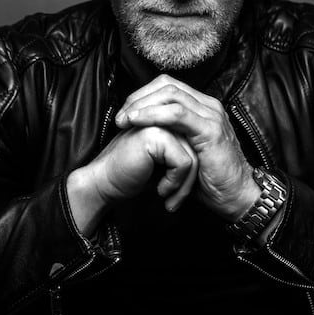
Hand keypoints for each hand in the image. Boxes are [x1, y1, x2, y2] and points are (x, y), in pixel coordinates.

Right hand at [67, 126, 197, 236]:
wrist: (106, 184)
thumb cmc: (132, 175)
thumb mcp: (165, 162)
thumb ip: (184, 150)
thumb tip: (207, 157)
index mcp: (166, 116)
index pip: (196, 139)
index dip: (191, 170)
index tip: (179, 190)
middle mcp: (164, 114)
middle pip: (198, 148)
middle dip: (190, 178)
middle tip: (175, 199)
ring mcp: (160, 122)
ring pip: (194, 156)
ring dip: (183, 184)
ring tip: (167, 196)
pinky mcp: (156, 135)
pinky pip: (184, 162)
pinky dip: (175, 182)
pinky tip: (160, 189)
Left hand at [114, 75, 259, 221]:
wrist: (235, 197)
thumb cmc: (209, 180)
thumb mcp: (184, 151)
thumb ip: (169, 136)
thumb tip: (139, 133)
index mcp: (202, 107)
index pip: (167, 86)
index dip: (142, 96)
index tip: (124, 114)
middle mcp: (208, 105)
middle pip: (166, 85)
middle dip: (138, 98)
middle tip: (120, 117)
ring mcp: (211, 115)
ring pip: (170, 94)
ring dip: (142, 105)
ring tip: (124, 120)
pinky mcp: (210, 129)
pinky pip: (177, 113)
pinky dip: (153, 114)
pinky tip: (137, 122)